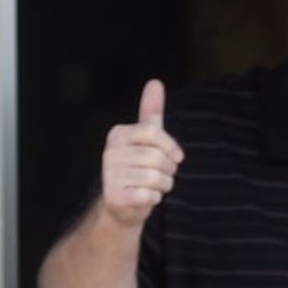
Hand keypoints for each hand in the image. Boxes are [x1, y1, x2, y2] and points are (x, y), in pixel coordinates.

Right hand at [99, 79, 184, 228]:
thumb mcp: (146, 140)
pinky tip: (146, 197)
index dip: (171, 147)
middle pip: (157, 157)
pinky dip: (155, 198)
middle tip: (162, 176)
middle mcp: (110, 152)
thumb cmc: (139, 169)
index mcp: (118, 134)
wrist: (123, 206)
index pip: (153, 133)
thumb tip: (155, 82)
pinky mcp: (114, 197)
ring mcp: (109, 175)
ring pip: (155, 178)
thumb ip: (151, 113)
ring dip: (164, 185)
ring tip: (154, 186)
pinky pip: (149, 195)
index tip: (178, 158)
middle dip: (169, 170)